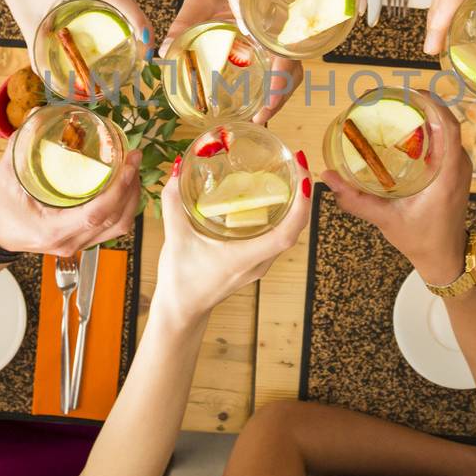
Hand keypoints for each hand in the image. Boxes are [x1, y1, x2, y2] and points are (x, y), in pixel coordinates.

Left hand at [0, 0, 152, 67]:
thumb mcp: (28, 23)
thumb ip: (36, 51)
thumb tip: (48, 79)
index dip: (136, 17)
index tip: (145, 39)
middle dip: (140, 22)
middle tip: (144, 49)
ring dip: (134, 12)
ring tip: (137, 37)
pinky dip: (125, 2)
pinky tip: (124, 18)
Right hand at [0, 148, 142, 257]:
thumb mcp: (6, 176)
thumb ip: (21, 144)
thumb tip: (38, 113)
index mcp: (53, 229)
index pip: (96, 214)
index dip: (118, 190)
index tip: (129, 164)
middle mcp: (70, 241)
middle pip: (115, 221)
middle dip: (131, 188)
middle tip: (134, 158)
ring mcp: (78, 245)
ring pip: (118, 226)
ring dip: (131, 198)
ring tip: (132, 170)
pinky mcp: (82, 241)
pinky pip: (112, 227)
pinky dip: (123, 206)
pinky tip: (123, 185)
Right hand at [154, 152, 312, 322]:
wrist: (182, 310)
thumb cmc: (181, 281)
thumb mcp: (175, 238)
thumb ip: (173, 203)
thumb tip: (178, 170)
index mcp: (245, 258)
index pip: (287, 233)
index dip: (301, 205)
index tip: (302, 177)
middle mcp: (259, 262)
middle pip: (295, 228)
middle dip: (302, 196)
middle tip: (297, 165)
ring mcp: (259, 264)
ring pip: (288, 232)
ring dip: (294, 205)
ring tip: (289, 176)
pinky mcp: (254, 263)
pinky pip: (277, 236)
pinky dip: (281, 215)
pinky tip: (270, 198)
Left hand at [163, 0, 302, 123]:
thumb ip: (184, 21)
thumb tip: (164, 50)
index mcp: (270, 17)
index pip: (287, 58)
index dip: (280, 87)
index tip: (265, 109)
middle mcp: (278, 25)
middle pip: (291, 68)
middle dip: (279, 97)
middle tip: (259, 119)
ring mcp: (274, 31)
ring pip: (287, 66)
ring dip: (277, 91)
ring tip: (258, 114)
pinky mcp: (266, 34)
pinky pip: (276, 59)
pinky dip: (270, 79)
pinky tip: (257, 94)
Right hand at [322, 92, 471, 286]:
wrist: (445, 258)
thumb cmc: (421, 240)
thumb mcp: (385, 219)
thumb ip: (355, 200)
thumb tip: (328, 177)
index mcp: (447, 176)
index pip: (450, 129)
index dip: (435, 105)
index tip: (413, 92)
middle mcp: (459, 168)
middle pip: (448, 123)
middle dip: (425, 105)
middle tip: (396, 96)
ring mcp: (460, 169)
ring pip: (448, 131)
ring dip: (428, 116)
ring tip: (400, 107)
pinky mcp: (456, 172)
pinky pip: (447, 141)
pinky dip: (431, 129)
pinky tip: (409, 128)